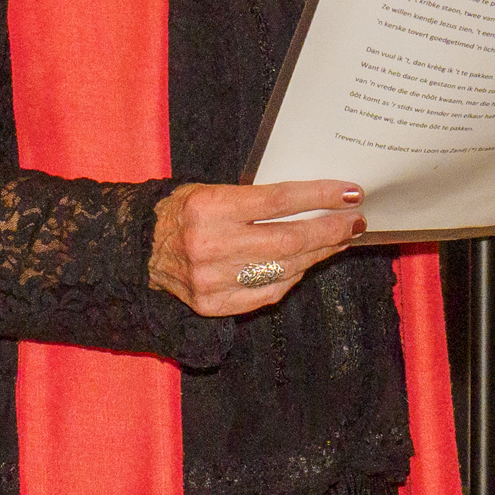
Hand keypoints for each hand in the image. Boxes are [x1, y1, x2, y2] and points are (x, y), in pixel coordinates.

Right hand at [148, 180, 366, 317]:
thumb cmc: (183, 211)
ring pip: (283, 268)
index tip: (350, 193)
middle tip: (355, 221)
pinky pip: (267, 293)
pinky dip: (291, 277)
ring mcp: (212, 280)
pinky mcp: (213, 304)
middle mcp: (211, 244)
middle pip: (288, 239)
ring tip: (338, 240)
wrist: (139, 248)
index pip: (278, 200)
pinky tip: (305, 263)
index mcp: (210, 207)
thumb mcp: (212, 189)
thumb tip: (312, 204)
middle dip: (329, 230)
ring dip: (317, 254)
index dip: (319, 197)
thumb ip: (255, 199)